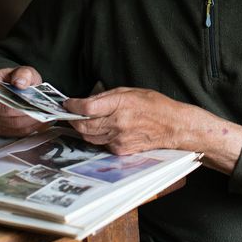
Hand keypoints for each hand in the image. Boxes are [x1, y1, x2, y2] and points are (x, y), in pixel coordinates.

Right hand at [0, 66, 42, 137]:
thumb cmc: (18, 80)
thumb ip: (22, 74)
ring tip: (42, 115)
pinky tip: (39, 121)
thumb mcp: (24, 71)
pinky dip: (29, 127)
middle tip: (37, 107)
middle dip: (23, 109)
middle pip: (4, 110)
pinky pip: (14, 132)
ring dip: (28, 120)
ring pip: (11, 123)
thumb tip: (20, 82)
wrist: (18, 89)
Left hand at [64, 87, 241, 172]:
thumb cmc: (156, 105)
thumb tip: (89, 99)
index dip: (73, 106)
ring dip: (83, 129)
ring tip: (84, 121)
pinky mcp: (121, 150)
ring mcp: (119, 139)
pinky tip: (104, 130)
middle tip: (71, 114)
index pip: (86, 108)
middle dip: (73, 119)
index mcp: (120, 104)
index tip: (68, 103)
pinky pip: (101, 144)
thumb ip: (109, 96)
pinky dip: (98, 137)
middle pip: (83, 125)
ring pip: (89, 136)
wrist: (174, 127)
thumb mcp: (132, 91)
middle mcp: (118, 123)